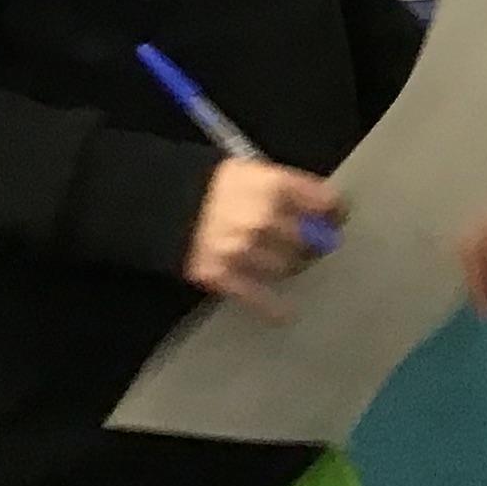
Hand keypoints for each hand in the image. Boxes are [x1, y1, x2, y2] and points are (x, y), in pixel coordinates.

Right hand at [184, 162, 344, 320]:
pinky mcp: (221, 275)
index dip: (334, 213)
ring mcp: (242, 248)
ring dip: (289, 267)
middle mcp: (263, 217)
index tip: (335, 220)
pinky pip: (258, 298)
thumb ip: (288, 189)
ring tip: (283, 263)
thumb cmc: (210, 184)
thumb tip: (326, 213)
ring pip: (287, 268)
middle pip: (310, 240)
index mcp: (274, 185)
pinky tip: (286, 314)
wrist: (151, 200)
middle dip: (311, 243)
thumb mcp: (252, 171)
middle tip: (308, 245)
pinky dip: (274, 308)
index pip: (326, 203)